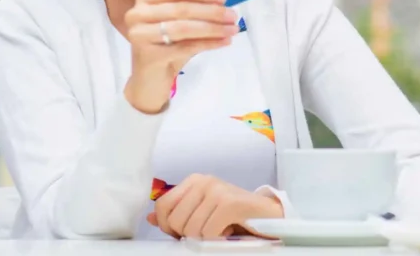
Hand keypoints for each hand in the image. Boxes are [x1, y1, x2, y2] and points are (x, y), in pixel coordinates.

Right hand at [123, 0, 239, 113]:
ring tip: (232, 29)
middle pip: (181, 8)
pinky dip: (207, 43)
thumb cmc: (167, 46)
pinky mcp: (148, 56)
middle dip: (211, 11)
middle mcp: (137, 14)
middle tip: (233, 16)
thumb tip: (224, 5)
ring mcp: (139, 35)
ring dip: (212, 28)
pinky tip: (224, 42)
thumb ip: (196, 10)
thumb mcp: (180, 23)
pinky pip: (184, 47)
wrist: (150, 79)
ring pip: (183, 27)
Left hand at [147, 174, 283, 238]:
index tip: (181, 233)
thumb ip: (178, 213)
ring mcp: (217, 190)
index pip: (162, 206)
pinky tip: (228, 231)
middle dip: (188, 234)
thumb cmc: (234, 215)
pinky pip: (209, 232)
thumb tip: (151, 217)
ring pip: (191, 230)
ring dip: (206, 238)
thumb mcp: (202, 212)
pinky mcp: (230, 203)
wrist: (268, 215)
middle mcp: (204, 181)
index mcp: (193, 181)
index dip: (167, 226)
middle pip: (175, 221)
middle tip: (207, 231)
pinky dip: (217, 238)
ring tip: (220, 229)